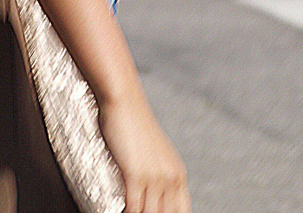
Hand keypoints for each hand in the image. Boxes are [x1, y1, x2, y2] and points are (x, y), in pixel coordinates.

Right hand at [98, 94, 190, 212]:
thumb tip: (153, 197)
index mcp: (178, 174)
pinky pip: (133, 208)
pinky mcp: (135, 174)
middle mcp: (171, 177)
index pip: (183, 212)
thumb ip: (160, 175)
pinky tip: (119, 212)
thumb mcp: (156, 153)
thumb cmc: (134, 124)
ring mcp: (155, 177)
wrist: (124, 100)